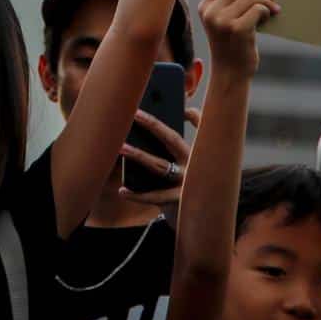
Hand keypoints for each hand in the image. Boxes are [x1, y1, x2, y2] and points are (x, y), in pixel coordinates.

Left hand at [118, 105, 200, 219]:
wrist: (197, 218)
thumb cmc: (186, 184)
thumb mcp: (189, 164)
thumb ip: (182, 141)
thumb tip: (177, 116)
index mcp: (198, 153)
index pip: (200, 126)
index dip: (192, 114)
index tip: (177, 101)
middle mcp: (194, 166)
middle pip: (173, 140)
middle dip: (154, 125)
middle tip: (134, 113)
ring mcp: (186, 184)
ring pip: (160, 165)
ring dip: (138, 155)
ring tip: (120, 147)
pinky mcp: (177, 201)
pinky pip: (153, 196)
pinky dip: (136, 194)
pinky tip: (122, 190)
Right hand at [198, 0, 277, 77]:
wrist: (231, 72)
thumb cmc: (232, 45)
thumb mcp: (224, 21)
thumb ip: (231, 2)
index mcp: (205, 6)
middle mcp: (210, 12)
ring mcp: (222, 20)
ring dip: (266, 1)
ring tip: (272, 10)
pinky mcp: (236, 29)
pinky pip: (257, 9)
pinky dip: (267, 11)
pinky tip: (269, 18)